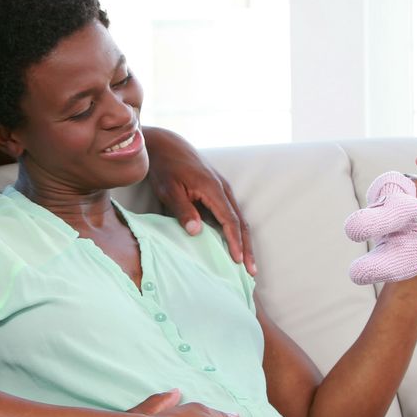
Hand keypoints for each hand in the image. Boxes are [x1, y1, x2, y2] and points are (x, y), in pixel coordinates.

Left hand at [143, 127, 256, 275]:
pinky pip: (232, 213)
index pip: (229, 220)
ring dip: (244, 241)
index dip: (234, 242)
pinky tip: (235, 244)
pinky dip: (236, 230)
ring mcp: (223, 188)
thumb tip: (196, 232)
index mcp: (213, 189)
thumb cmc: (165, 168)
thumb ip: (182, 210)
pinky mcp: (218, 190)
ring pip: (239, 218)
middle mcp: (223, 189)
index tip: (238, 262)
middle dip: (247, 247)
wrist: (166, 145)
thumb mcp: (168, 189)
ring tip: (247, 263)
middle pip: (241, 222)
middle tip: (251, 272)